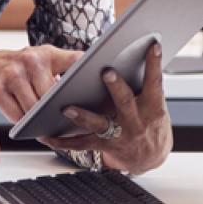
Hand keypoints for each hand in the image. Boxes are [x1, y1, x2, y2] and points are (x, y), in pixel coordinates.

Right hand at [0, 46, 81, 120]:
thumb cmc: (12, 71)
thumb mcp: (36, 64)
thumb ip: (60, 72)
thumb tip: (88, 96)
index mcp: (46, 53)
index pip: (76, 61)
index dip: (89, 74)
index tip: (99, 90)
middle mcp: (30, 59)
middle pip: (54, 94)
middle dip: (58, 110)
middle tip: (64, 121)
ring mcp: (12, 73)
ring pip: (35, 108)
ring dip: (39, 120)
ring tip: (43, 124)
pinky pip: (17, 115)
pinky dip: (23, 123)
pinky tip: (26, 124)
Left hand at [45, 42, 172, 174]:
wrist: (151, 158)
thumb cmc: (150, 122)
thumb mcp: (154, 104)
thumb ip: (143, 86)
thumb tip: (130, 57)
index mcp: (152, 107)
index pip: (155, 82)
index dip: (155, 64)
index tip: (153, 45)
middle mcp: (137, 122)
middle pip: (125, 102)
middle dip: (116, 87)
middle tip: (107, 72)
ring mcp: (120, 135)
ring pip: (99, 124)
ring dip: (82, 116)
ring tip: (66, 108)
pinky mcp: (105, 146)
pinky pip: (81, 143)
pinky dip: (63, 141)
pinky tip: (47, 134)